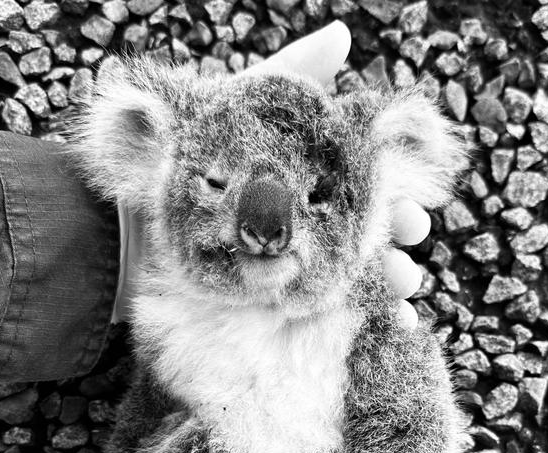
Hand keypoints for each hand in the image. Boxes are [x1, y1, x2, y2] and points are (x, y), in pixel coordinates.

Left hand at [111, 21, 430, 329]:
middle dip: (396, 239)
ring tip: (402, 285)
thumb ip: (294, 71)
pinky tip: (397, 325)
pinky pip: (331, 312)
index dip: (395, 197)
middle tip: (410, 241)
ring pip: (358, 275)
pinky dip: (370, 319)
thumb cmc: (189, 158)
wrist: (134, 222)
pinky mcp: (278, 297)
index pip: (367, 191)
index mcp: (311, 184)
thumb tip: (343, 32)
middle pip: (368, 235)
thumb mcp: (242, 105)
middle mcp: (309, 224)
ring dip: (391, 281)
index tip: (414, 206)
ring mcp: (295, 263)